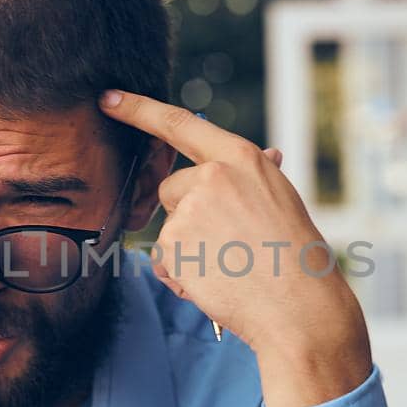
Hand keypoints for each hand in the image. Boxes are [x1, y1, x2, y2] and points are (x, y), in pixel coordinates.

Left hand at [98, 90, 370, 406]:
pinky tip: (217, 284)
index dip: (138, 109)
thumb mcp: (283, 199)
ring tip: (230, 267)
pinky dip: (182, 276)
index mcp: (241, 158)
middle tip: (229, 244)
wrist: (300, 307)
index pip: (180, 124)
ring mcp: (189, 210)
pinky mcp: (173, 246)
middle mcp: (211, 176)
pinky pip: (164, 261)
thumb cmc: (298, 256)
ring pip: (169, 229)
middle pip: (171, 188)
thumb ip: (256, 176)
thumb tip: (267, 152)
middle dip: (187, 215)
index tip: (107, 98)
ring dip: (188, 250)